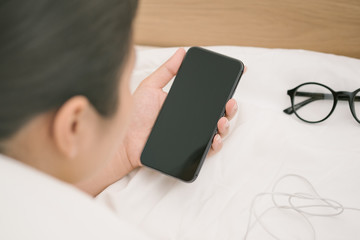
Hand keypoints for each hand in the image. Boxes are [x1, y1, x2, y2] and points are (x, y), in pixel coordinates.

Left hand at [122, 48, 238, 167]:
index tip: (237, 74)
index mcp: (185, 103)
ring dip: (225, 125)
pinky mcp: (188, 151)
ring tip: (221, 120)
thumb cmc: (135, 115)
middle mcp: (191, 119)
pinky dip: (215, 145)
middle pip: (218, 112)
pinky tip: (214, 139)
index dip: (224, 87)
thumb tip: (181, 51)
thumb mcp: (150, 87)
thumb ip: (167, 71)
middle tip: (230, 102)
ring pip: (216, 130)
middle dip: (229, 107)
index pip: (210, 95)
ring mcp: (191, 135)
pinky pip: (206, 149)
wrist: (124, 141)